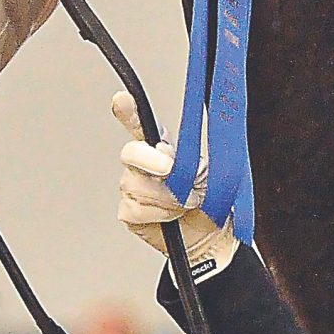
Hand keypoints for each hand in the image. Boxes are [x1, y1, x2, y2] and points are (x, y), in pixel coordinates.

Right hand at [112, 92, 240, 276]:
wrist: (211, 233)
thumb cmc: (211, 200)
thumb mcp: (212, 175)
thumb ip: (192, 164)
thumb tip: (172, 163)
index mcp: (161, 149)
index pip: (140, 124)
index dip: (128, 112)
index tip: (121, 100)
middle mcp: (143, 165)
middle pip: (131, 153)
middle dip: (152, 161)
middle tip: (170, 171)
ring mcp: (133, 188)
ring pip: (136, 186)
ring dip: (167, 197)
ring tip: (186, 202)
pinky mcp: (129, 212)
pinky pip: (136, 209)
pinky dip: (159, 214)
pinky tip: (170, 216)